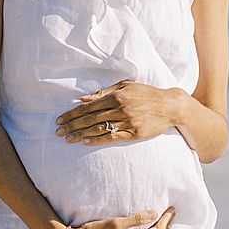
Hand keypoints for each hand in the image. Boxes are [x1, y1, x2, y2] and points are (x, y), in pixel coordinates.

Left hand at [55, 80, 178, 145]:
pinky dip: (98, 140)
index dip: (72, 114)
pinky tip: (86, 142)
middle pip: (90, 118)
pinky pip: (112, 137)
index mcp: (116, 96)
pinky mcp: (134, 133)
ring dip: (81, 134)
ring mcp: (127, 121)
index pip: (88, 106)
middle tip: (59, 132)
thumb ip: (104, 92)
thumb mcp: (126, 86)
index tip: (60, 120)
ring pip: (99, 129)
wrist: (169, 106)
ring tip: (69, 139)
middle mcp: (120, 108)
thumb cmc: (146, 94)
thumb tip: (83, 99)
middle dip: (72, 125)